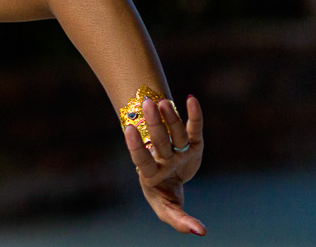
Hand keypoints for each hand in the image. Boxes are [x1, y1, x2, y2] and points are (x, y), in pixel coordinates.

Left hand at [124, 95, 205, 235]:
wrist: (170, 180)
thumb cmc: (165, 196)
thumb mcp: (169, 211)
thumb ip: (181, 221)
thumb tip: (202, 233)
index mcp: (151, 173)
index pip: (141, 160)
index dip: (135, 145)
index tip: (129, 129)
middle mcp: (162, 158)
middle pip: (158, 140)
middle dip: (156, 123)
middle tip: (151, 104)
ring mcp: (177, 150)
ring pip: (173, 132)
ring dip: (170, 117)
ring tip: (163, 100)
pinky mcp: (194, 144)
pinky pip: (194, 128)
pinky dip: (194, 115)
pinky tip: (191, 99)